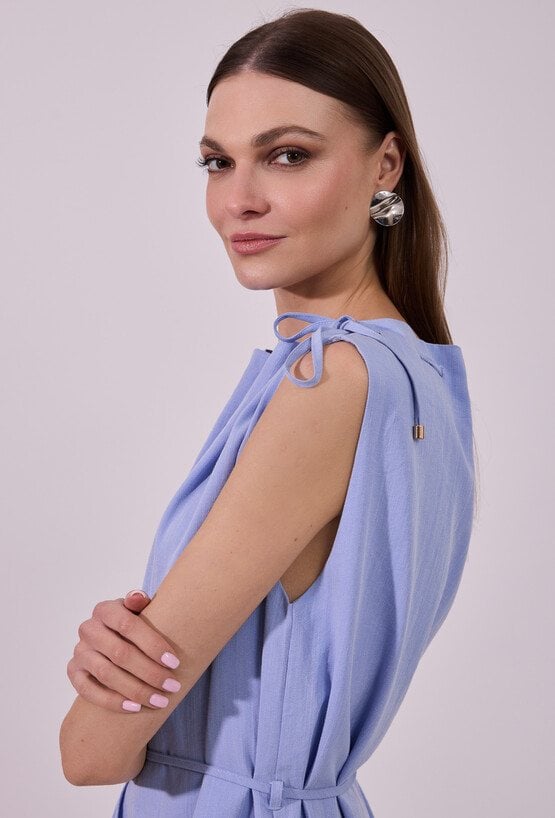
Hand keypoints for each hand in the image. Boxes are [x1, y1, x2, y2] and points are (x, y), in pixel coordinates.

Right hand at [67, 589, 181, 712]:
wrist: (113, 638)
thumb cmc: (133, 624)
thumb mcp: (139, 610)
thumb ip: (139, 602)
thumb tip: (138, 598)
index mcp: (105, 609)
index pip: (127, 625)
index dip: (152, 645)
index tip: (175, 663)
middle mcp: (89, 629)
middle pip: (120, 653)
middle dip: (150, 673)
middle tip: (173, 686)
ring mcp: (80, 651)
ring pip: (106, 674)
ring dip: (136, 690)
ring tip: (160, 701)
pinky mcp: (74, 672)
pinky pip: (89, 691)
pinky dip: (112, 701)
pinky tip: (136, 708)